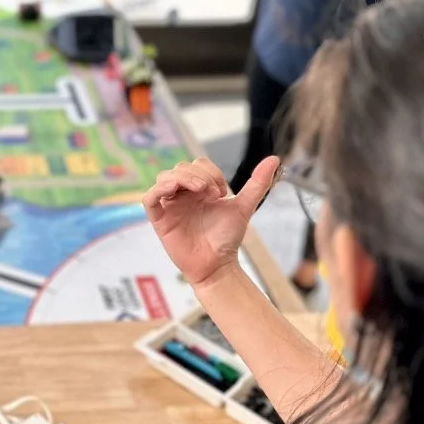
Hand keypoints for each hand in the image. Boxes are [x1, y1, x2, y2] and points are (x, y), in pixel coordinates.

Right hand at [142, 156, 278, 286]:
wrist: (217, 265)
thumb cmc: (227, 238)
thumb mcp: (243, 207)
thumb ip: (258, 183)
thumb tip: (275, 159)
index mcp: (199, 190)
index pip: (197, 165)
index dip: (209, 171)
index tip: (221, 192)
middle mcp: (182, 195)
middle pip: (180, 167)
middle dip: (197, 174)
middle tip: (212, 193)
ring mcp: (169, 206)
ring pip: (164, 177)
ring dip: (181, 178)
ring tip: (199, 191)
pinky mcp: (159, 219)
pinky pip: (149, 198)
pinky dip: (159, 189)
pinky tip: (175, 191)